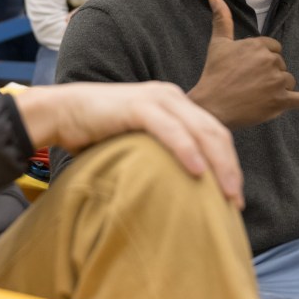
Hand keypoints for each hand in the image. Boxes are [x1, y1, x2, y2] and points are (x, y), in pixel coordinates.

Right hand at [14, 81, 243, 206]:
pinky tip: (197, 171)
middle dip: (230, 168)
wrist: (62, 113)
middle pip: (215, 133)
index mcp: (175, 104)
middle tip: (236, 202)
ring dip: (218, 164)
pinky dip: (187, 150)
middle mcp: (171, 97)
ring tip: (226, 193)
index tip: (234, 196)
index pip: (214, 134)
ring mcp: (156, 99)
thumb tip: (181, 188)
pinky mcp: (138, 106)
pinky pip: (171, 129)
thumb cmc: (97, 133)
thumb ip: (161, 154)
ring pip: (200, 131)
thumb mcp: (139, 143)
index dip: (229, 164)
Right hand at [187, 0, 298, 127]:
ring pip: (288, 81)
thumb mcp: (218, 43)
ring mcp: (277, 82)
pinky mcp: (281, 101)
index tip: (246, 69)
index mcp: (259, 45)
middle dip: (268, 74)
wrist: (212, 106)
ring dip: (277, 89)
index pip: (273, 49)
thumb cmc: (214, 74)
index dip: (261, 60)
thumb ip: (221, 19)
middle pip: (281, 65)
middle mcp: (270, 60)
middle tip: (246, 84)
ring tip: (255, 95)